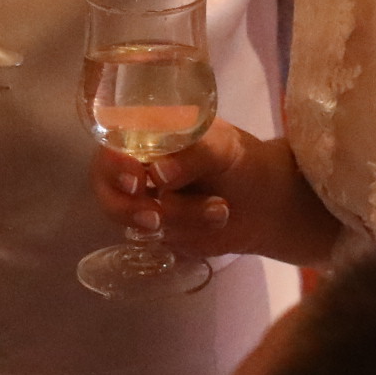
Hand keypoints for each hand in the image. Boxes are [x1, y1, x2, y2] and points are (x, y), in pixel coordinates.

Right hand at [89, 121, 346, 267]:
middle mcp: (135, 167)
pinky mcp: (158, 231)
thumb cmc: (242, 160)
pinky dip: (189, 234)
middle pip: (107, 190)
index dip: (114, 165)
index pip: (110, 146)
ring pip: (135, 220)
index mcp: (146, 134)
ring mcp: (144, 202)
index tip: (135, 180)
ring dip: (180, 218)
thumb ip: (193, 154)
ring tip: (220, 209)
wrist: (268, 204)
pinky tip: (217, 220)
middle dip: (129, 208)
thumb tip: (158, 174)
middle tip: (156, 218)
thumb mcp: (224, 147)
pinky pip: (157, 239)